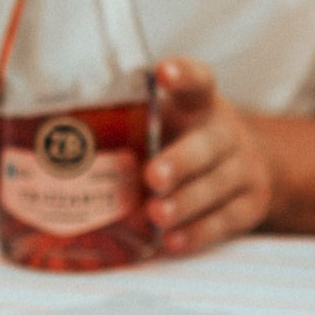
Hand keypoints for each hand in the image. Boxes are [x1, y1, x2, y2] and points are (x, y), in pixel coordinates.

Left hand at [144, 59, 272, 255]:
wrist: (247, 168)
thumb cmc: (183, 143)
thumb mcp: (166, 124)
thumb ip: (130, 129)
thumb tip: (63, 153)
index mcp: (200, 105)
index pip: (198, 81)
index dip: (184, 75)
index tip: (163, 73)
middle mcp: (226, 133)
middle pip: (208, 144)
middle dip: (181, 161)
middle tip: (153, 176)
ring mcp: (244, 169)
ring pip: (217, 185)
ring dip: (185, 202)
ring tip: (157, 215)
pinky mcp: (251, 205)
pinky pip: (226, 221)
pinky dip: (199, 233)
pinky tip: (173, 241)